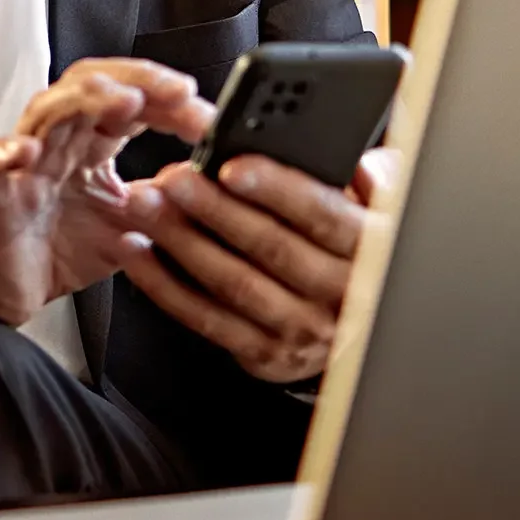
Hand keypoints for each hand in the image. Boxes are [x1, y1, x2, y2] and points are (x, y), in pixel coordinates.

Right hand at [0, 60, 217, 326]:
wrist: (8, 294)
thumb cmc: (59, 251)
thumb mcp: (130, 227)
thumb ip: (168, 205)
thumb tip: (220, 184)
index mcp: (89, 146)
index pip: (130, 102)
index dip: (168, 101)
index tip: (208, 115)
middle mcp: (56, 143)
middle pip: (90, 87)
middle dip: (136, 81)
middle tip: (178, 90)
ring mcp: (22, 164)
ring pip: (46, 112)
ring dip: (85, 100)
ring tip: (124, 100)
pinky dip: (4, 154)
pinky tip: (24, 151)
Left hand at [105, 148, 397, 383]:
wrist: (364, 321)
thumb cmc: (359, 242)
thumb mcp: (383, 205)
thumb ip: (376, 180)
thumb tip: (358, 166)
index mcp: (373, 253)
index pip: (324, 217)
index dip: (278, 190)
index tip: (231, 165)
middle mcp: (341, 298)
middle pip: (272, 250)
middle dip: (215, 211)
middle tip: (172, 178)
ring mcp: (302, 332)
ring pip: (233, 285)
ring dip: (181, 242)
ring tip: (145, 205)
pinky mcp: (265, 355)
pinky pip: (206, 319)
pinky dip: (164, 285)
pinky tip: (136, 251)